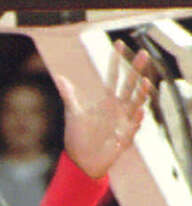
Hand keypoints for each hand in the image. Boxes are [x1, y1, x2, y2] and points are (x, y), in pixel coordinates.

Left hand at [57, 39, 154, 179]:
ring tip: (145, 82)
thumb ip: (69, 95)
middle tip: (142, 53)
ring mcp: (123, 122)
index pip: (114, 76)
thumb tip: (59, 78)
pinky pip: (133, 127)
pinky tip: (139, 111)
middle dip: (136, 70)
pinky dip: (137, 119)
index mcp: (107, 101)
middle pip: (129, 85)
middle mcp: (118, 109)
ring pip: (136, 104)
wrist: (81, 161)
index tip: (118, 44)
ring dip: (141, 94)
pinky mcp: (125, 137)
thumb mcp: (73, 113)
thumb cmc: (79, 137)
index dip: (116, 61)